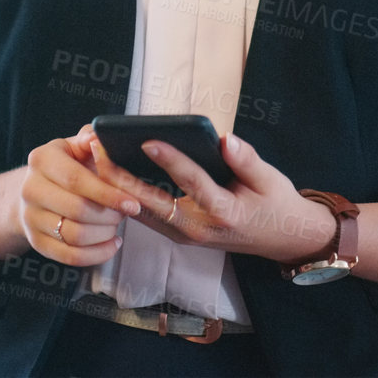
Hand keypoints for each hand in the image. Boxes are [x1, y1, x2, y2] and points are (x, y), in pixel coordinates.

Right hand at [18, 123, 144, 265]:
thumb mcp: (74, 146)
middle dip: (110, 215)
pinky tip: (112, 243)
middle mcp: (31, 189)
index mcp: (42, 159)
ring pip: (74, 236)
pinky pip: (70, 256)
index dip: (107, 193)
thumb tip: (100, 136)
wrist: (33, 191)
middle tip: (126, 212)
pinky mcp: (36, 242)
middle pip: (77, 210)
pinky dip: (97, 254)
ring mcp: (31, 218)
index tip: (132, 203)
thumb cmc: (64, 166)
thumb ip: (90, 139)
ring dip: (104, 234)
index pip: (76, 180)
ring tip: (116, 224)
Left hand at [86, 130, 337, 264]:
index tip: (148, 139)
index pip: (192, 182)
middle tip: (98, 147)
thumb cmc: (275, 204)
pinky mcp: (178, 234)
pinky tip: (111, 173)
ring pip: (141, 211)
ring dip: (116, 186)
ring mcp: (185, 235)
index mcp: (224, 212)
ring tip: (96, 155)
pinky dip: (125, 195)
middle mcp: (198, 228)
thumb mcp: (271, 179)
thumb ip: (247, 160)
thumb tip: (225, 140)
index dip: (170, 159)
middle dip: (120, 175)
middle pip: (151, 201)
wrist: (281, 239)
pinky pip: (145, 215)